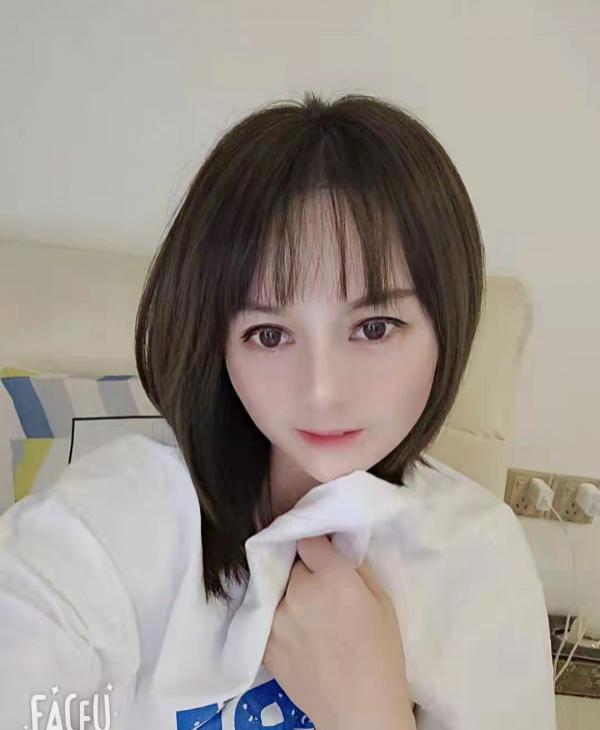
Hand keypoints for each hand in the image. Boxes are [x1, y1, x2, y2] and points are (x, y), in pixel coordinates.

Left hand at [262, 534, 414, 729]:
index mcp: (333, 578)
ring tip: (308, 617)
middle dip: (304, 571)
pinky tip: (296, 633)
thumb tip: (336, 546)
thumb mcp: (382, 601)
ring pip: (278, 590)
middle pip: (293, 565)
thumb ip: (356, 567)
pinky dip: (277, 618)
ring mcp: (276, 618)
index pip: (309, 540)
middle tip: (320, 590)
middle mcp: (299, 592)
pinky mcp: (264, 642)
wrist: (359, 711)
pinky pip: (267, 616)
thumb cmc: (381, 655)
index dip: (317, 545)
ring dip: (289, 595)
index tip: (322, 552)